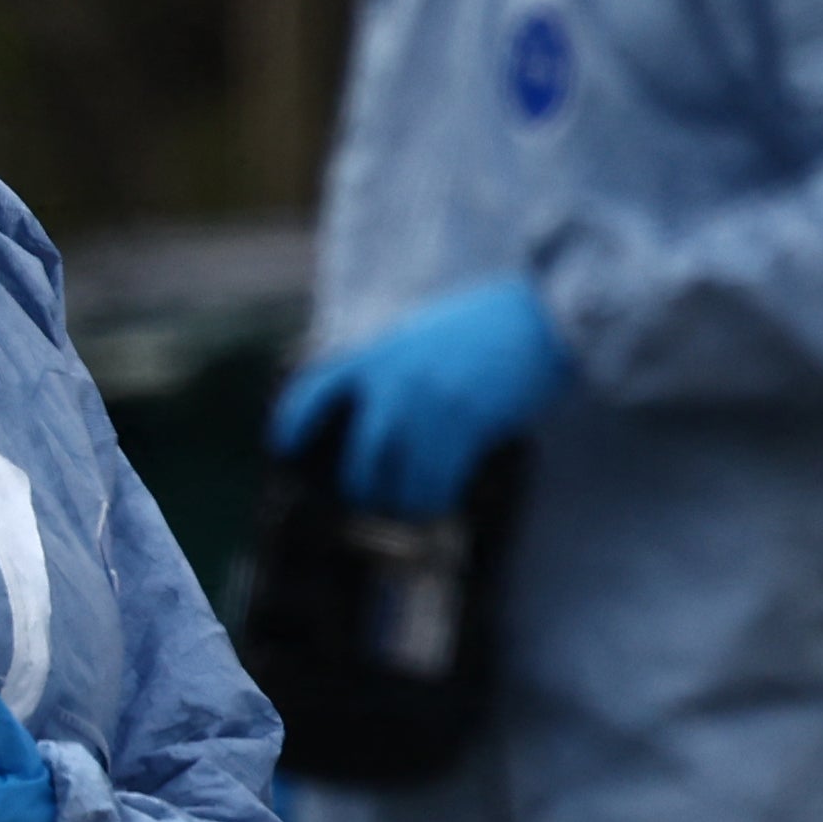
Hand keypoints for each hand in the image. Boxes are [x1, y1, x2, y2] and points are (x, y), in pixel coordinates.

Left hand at [266, 273, 572, 515]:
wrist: (540, 319)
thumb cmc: (484, 327)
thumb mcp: (419, 335)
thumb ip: (389, 368)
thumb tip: (368, 414)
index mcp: (378, 353)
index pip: (315, 391)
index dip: (293, 424)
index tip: (283, 447)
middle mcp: (395, 382)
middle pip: (358, 462)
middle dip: (360, 489)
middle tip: (370, 497)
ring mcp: (428, 406)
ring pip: (396, 481)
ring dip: (403, 502)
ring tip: (413, 502)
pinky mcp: (464, 426)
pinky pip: (436, 483)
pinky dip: (435, 498)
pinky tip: (442, 496)